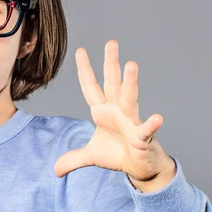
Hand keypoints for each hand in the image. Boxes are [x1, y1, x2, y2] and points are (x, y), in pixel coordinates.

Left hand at [54, 40, 174, 189]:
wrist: (140, 168)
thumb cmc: (118, 155)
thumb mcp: (90, 156)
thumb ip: (72, 159)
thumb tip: (54, 170)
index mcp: (103, 112)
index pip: (91, 87)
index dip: (85, 70)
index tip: (80, 50)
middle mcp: (117, 111)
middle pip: (113, 83)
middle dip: (111, 63)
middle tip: (111, 42)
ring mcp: (131, 122)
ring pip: (129, 98)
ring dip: (130, 82)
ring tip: (131, 64)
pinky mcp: (142, 137)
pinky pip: (146, 130)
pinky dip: (151, 124)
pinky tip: (157, 118)